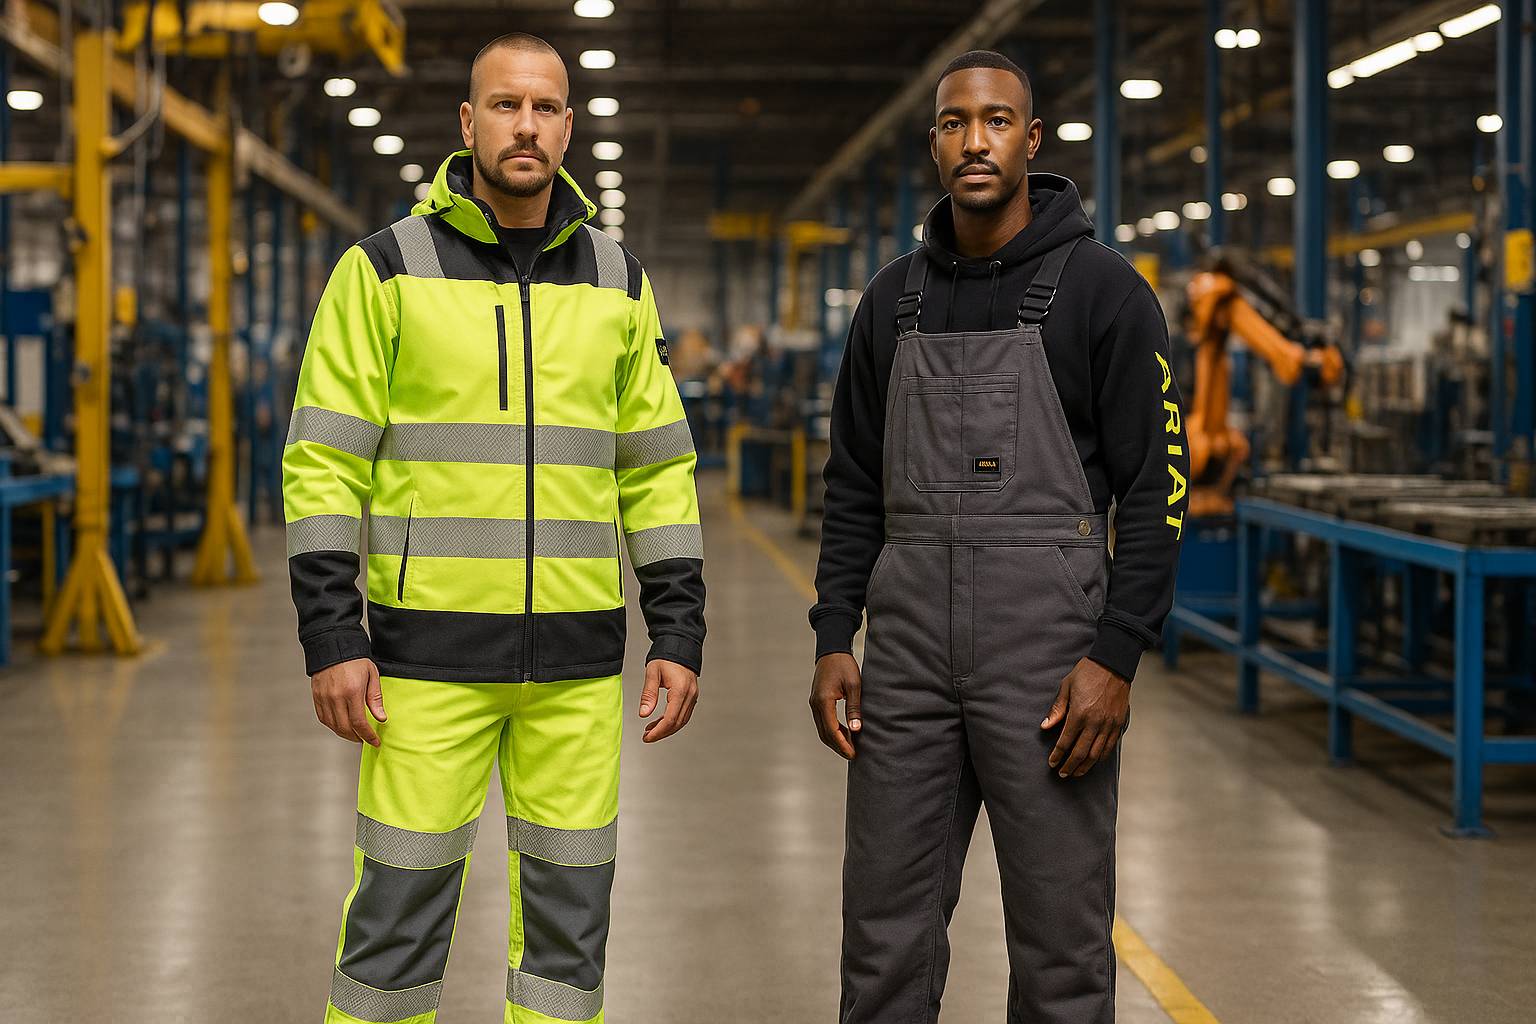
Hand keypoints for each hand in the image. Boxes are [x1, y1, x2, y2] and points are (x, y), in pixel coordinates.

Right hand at [312, 657, 385, 745]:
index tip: (374, 742)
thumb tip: (381, 718)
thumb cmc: (355, 660)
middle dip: (357, 737)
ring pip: (333, 725)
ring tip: (355, 735)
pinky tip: (341, 726)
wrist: (333, 647)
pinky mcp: (316, 697)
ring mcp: (324, 698)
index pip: (359, 722)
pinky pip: (323, 718)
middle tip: (365, 739)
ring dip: (344, 734)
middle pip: (345, 727)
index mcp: (352, 691)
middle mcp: (336, 697)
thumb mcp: (372, 675)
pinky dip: (333, 726)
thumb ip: (375, 699)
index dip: (367, 735)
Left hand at [639, 659, 698, 741]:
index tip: (647, 737)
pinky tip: (660, 721)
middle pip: (678, 723)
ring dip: (667, 728)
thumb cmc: (666, 658)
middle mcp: (690, 695)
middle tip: (647, 737)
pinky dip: (672, 720)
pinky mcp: (692, 695)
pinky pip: (683, 713)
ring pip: (682, 720)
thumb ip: (648, 695)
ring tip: (651, 730)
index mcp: (680, 690)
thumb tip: (643, 714)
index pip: (670, 719)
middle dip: (662, 733)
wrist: (680, 646)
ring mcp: (693, 696)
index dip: (658, 731)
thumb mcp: (652, 674)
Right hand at [809, 652, 860, 759]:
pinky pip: (823, 721)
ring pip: (822, 729)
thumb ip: (854, 708)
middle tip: (852, 755)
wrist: (832, 650)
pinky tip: (844, 733)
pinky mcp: (817, 701)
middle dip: (838, 746)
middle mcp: (815, 704)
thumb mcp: (854, 685)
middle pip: (825, 733)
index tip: (853, 754)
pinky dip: (832, 730)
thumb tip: (856, 730)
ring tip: (850, 747)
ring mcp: (814, 703)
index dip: (842, 744)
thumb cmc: (844, 665)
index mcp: (823, 701)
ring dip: (835, 740)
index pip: (831, 730)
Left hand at [1041, 657, 1128, 777]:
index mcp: (1079, 713)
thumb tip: (1045, 727)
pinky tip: (1093, 761)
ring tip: (1076, 773)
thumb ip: (1057, 709)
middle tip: (1062, 774)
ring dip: (1085, 766)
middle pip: (1080, 753)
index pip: (1065, 742)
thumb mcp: (1066, 687)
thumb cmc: (1087, 673)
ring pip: (1096, 754)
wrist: (1113, 664)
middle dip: (1069, 766)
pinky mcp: (1118, 723)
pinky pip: (1109, 746)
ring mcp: (1109, 724)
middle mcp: (1095, 722)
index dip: (1057, 755)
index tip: (1052, 763)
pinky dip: (1101, 757)